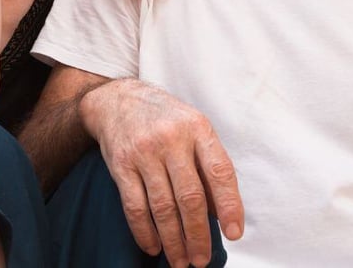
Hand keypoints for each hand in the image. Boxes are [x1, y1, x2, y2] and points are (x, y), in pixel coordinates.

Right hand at [80, 79, 243, 267]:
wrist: (118, 100)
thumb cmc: (166, 119)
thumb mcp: (194, 128)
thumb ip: (208, 165)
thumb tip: (219, 212)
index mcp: (198, 129)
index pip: (219, 172)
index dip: (229, 205)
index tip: (233, 233)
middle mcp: (171, 139)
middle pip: (190, 197)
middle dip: (198, 234)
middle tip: (202, 260)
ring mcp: (144, 152)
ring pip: (163, 207)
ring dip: (173, 240)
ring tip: (181, 261)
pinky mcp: (121, 165)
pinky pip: (134, 206)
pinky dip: (144, 232)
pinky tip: (154, 247)